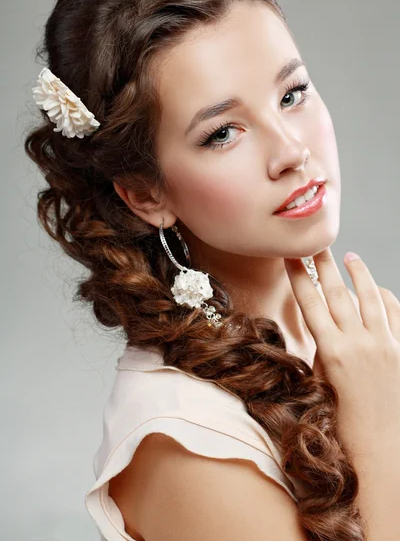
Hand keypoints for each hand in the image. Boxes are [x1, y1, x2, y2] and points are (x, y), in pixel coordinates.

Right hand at [284, 248, 399, 459]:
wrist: (383, 447)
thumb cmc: (344, 421)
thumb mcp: (322, 383)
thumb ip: (322, 349)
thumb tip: (323, 324)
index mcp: (332, 352)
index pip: (310, 303)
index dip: (299, 277)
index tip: (290, 257)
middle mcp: (358, 343)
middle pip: (336, 293)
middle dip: (324, 265)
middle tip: (316, 243)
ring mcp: (384, 344)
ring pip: (369, 297)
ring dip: (359, 273)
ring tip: (350, 256)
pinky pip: (394, 313)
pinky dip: (386, 297)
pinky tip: (378, 288)